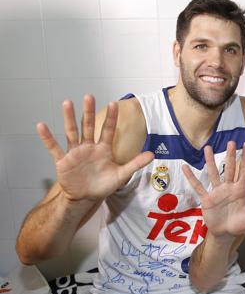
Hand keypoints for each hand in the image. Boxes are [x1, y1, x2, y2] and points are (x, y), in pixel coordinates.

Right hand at [37, 95, 153, 201]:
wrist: (86, 198)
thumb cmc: (103, 185)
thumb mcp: (122, 175)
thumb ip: (135, 163)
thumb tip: (152, 154)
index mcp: (103, 149)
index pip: (108, 130)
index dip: (111, 118)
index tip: (114, 103)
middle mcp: (89, 147)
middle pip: (88, 126)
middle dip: (88, 111)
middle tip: (89, 96)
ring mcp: (75, 152)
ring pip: (72, 132)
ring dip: (69, 118)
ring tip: (67, 103)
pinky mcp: (63, 161)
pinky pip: (54, 147)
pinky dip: (47, 138)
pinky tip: (41, 126)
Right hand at [182, 141, 244, 241]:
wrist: (226, 234)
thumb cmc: (241, 224)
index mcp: (240, 189)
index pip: (244, 170)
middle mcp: (228, 188)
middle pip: (230, 168)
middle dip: (231, 155)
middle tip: (232, 141)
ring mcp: (217, 192)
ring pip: (213, 173)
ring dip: (210, 161)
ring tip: (208, 148)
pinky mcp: (207, 199)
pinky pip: (198, 187)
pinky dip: (192, 178)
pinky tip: (185, 168)